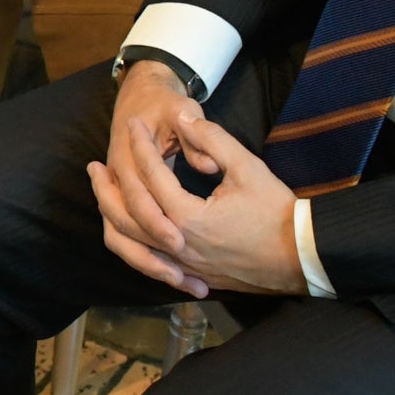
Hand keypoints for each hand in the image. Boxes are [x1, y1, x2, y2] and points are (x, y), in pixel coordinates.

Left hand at [89, 71, 306, 298]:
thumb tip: (186, 120)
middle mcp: (179, 245)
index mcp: (189, 218)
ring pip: (132, 244)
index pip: (152, 177)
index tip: (133, 125)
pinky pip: (148, 261)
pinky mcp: (191, 274)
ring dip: (112, 217)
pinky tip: (126, 229)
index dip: (141, 146)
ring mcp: (183, 263)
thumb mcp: (248, 168)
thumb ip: (214, 141)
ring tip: (102, 196)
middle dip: (106, 188)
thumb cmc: (278, 211)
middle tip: (93, 166)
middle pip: (127, 215)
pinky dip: (131, 245)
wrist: (300, 256)